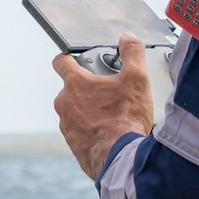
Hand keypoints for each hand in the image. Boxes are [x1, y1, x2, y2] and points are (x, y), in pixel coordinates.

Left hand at [52, 33, 153, 179]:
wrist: (120, 159)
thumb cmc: (125, 118)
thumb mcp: (136, 79)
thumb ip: (132, 53)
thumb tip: (128, 38)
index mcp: (75, 84)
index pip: (61, 62)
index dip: (69, 57)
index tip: (78, 59)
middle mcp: (65, 104)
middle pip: (72, 88)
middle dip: (89, 87)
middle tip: (111, 91)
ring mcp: (67, 126)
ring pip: (75, 110)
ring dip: (90, 109)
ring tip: (113, 114)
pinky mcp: (73, 144)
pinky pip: (80, 130)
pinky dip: (92, 128)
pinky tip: (110, 131)